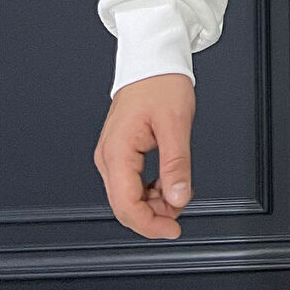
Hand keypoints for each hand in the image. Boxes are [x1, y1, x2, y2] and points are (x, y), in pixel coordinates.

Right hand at [93, 73, 195, 239]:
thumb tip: (178, 198)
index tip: (174, 230)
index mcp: (117, 151)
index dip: (150, 225)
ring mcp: (112, 154)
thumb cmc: (161, 82)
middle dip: (154, 215)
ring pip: (127, 197)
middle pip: (124, 205)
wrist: (153, 59)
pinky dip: (150, 190)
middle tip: (181, 211)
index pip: (126, 205)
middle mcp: (108, 156)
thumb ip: (176, 165)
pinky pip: (131, 183)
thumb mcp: (176, 123)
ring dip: (153, 203)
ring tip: (177, 191)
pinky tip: (167, 182)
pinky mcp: (120, 152)